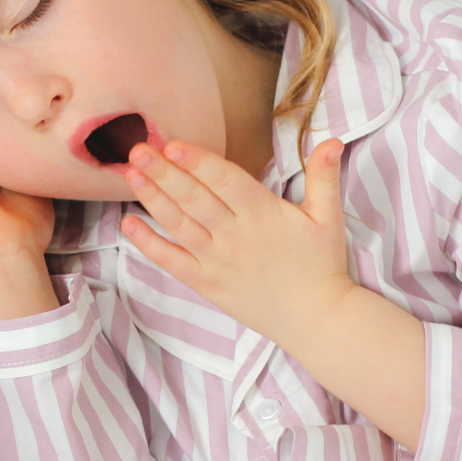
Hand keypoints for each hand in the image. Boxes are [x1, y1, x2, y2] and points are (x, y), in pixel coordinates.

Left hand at [118, 138, 355, 346]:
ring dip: (152, 199)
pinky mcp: (206, 283)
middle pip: (194, 199)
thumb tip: (333, 141)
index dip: (198, 162)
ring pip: (179, 225)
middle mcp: (235, 236)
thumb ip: (324, 177)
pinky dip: (148, 244)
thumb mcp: (329, 218)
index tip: (173, 144)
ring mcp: (217, 261)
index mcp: (263, 214)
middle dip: (164, 173)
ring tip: (130, 174)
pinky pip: (171, 262)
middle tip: (138, 150)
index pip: (225, 181)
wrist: (317, 319)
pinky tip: (128, 224)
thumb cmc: (323, 266)